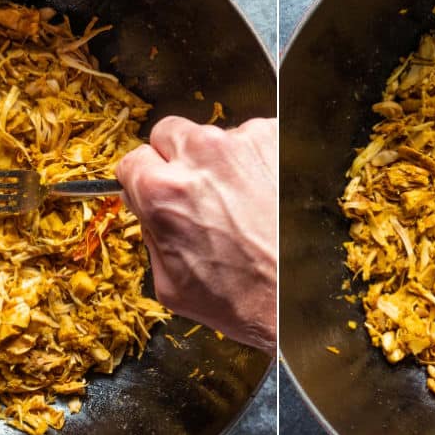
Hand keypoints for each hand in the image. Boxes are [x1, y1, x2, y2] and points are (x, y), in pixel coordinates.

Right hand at [117, 116, 276, 354]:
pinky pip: (252, 140)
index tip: (153, 190)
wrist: (302, 298)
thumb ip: (150, 231)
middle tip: (196, 195)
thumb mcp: (170, 282)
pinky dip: (254, 161)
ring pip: (213, 136)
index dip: (142, 180)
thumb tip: (145, 205)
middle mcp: (201, 156)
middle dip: (176, 161)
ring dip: (219, 162)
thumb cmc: (243, 300)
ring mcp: (244, 143)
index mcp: (163, 191)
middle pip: (169, 134)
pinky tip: (264, 196)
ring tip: (240, 204)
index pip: (132, 160)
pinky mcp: (278, 140)